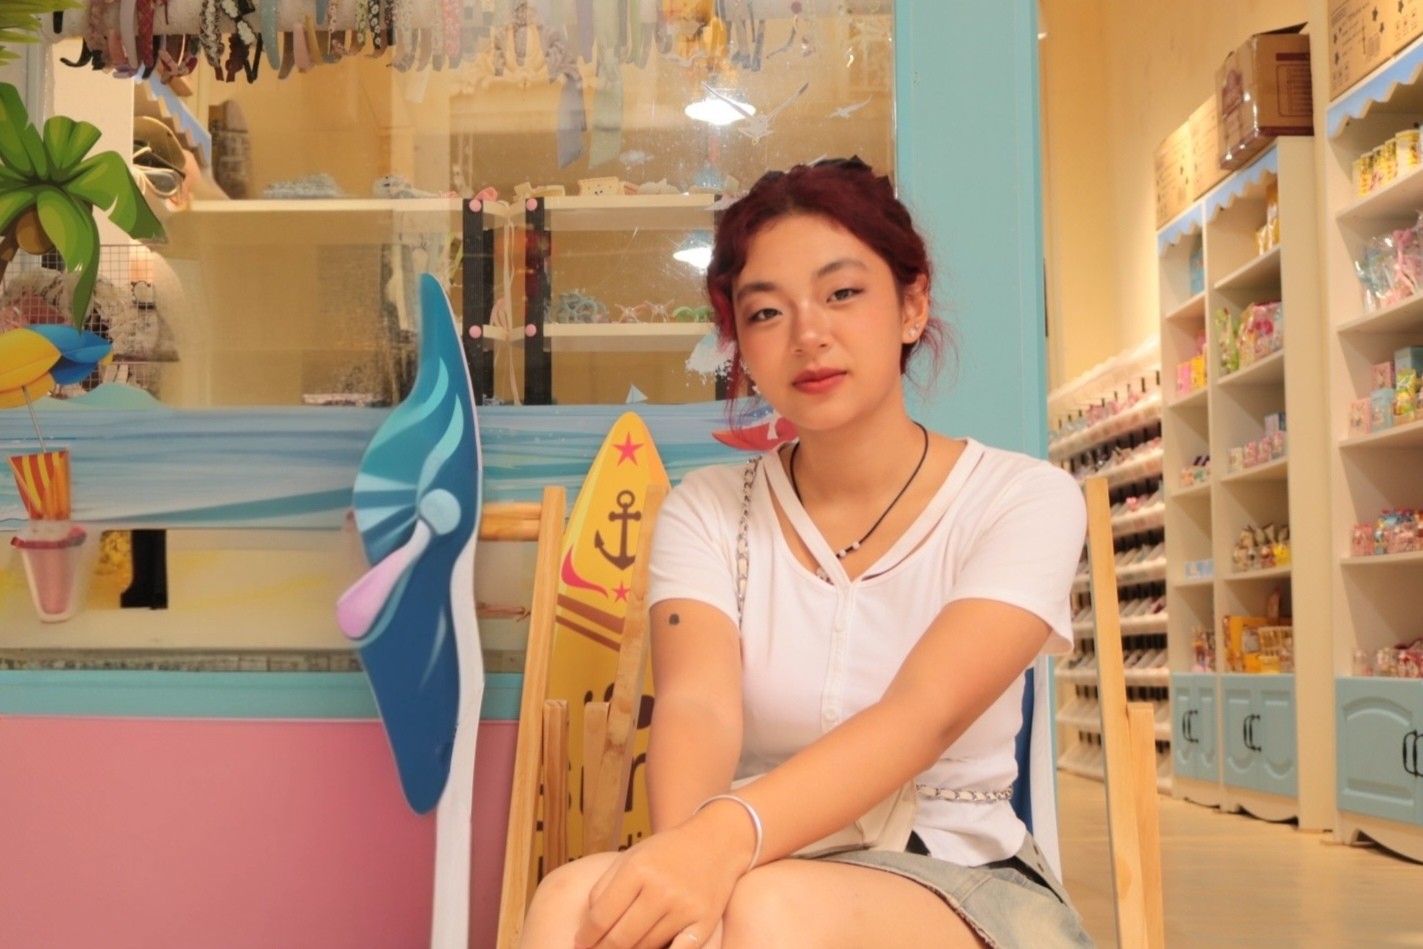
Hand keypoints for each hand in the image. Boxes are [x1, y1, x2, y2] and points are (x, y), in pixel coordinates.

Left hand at [573, 810, 750, 948]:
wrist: (716, 842)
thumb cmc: (667, 852)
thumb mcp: (630, 857)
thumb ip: (603, 888)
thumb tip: (588, 927)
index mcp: (637, 870)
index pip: (600, 917)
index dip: (585, 937)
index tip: (580, 944)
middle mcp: (661, 889)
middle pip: (620, 939)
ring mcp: (685, 908)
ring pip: (645, 948)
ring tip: (621, 947)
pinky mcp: (704, 923)